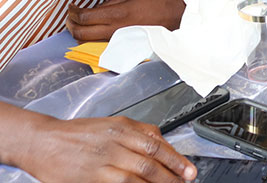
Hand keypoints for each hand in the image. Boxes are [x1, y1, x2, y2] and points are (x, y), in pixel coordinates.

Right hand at [13, 113, 195, 182]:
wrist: (42, 141)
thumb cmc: (76, 134)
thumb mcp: (112, 124)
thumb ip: (138, 132)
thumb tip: (162, 142)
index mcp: (123, 127)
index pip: (158, 144)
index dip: (177, 159)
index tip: (189, 170)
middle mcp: (116, 142)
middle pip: (153, 160)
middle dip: (173, 174)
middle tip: (185, 182)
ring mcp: (104, 160)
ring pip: (140, 174)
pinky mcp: (92, 177)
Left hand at [66, 0, 184, 41]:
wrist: (172, 18)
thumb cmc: (154, 4)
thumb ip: (109, 4)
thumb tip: (93, 9)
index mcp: (117, 14)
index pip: (84, 17)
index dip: (73, 12)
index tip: (71, 6)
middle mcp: (114, 30)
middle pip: (80, 33)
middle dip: (70, 24)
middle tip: (70, 16)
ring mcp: (116, 40)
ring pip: (87, 41)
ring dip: (78, 32)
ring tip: (78, 23)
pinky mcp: (121, 45)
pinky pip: (98, 43)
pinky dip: (90, 37)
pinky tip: (92, 30)